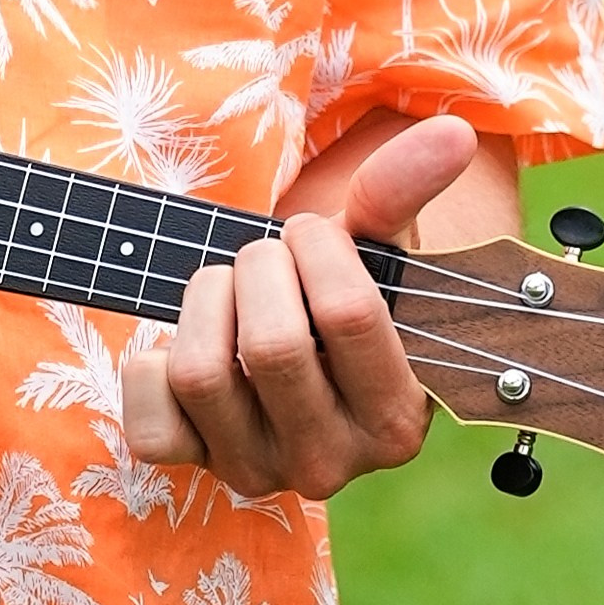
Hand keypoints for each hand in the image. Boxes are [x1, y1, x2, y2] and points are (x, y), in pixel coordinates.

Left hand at [119, 114, 478, 499]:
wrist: (289, 347)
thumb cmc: (336, 293)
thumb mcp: (374, 249)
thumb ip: (403, 193)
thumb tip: (453, 133)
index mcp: (397, 420)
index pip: (348, 313)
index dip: (318, 248)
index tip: (314, 236)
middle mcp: (331, 463)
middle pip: (272, 345)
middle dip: (259, 267)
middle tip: (267, 257)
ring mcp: (258, 471)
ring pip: (202, 373)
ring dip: (206, 301)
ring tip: (229, 290)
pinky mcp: (193, 466)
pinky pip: (149, 422)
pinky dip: (151, 367)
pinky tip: (186, 345)